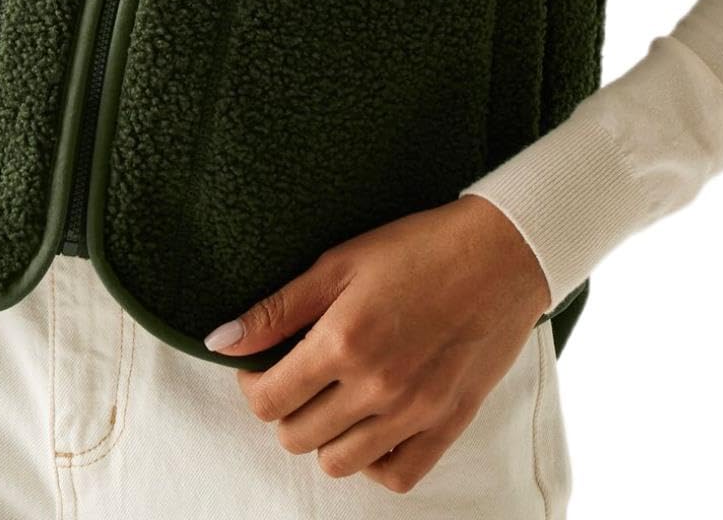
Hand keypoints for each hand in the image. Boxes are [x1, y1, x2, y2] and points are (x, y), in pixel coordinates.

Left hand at [203, 196, 552, 493]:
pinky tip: (372, 424)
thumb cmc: (420, 247)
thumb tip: (219, 341)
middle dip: (285, 408)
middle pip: (296, 437)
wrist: (503, 253)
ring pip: (339, 464)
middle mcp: (376, 387)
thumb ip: (278, 307)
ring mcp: (414, 413)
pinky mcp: (448, 426)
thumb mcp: (341, 261)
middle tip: (300, 374)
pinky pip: (396, 477)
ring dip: (325, 436)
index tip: (262, 364)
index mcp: (344, 341)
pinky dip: (375, 461)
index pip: (267, 400)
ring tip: (335, 398)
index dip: (253, 385)